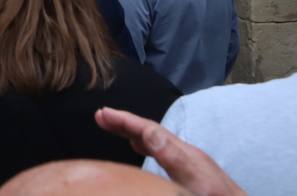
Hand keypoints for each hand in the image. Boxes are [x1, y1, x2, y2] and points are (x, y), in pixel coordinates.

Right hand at [95, 108, 244, 195]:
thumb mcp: (195, 182)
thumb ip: (173, 157)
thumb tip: (149, 131)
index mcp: (185, 154)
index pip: (150, 130)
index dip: (125, 121)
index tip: (102, 114)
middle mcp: (186, 154)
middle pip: (151, 132)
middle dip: (125, 122)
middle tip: (100, 116)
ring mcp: (190, 163)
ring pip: (156, 140)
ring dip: (132, 132)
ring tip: (113, 127)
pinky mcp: (191, 173)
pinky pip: (161, 151)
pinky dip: (144, 144)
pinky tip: (139, 148)